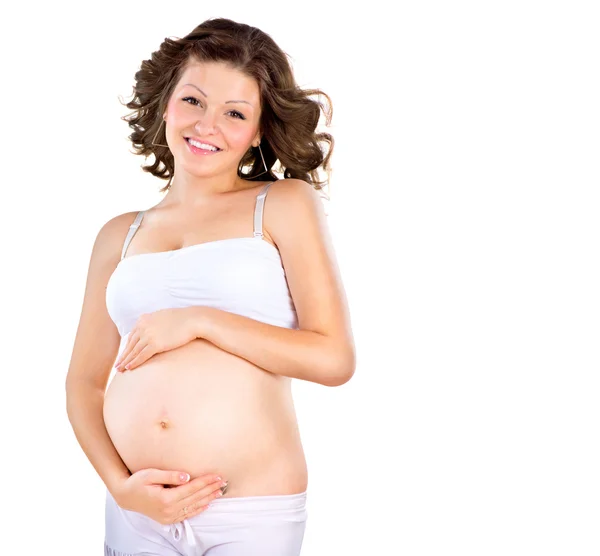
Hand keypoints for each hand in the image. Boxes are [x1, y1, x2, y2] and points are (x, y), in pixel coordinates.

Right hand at [113, 468, 227, 523]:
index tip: (217, 475)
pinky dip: (198, 509)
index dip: (205, 481)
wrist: (125, 496)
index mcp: (166, 498)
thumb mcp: (151, 474)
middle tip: (223, 481)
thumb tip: (187, 476)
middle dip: (210, 489)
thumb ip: (170, 476)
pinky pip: (186, 515)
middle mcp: (168, 510)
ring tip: (219, 491)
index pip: (192, 488)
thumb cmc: (138, 481)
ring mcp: (168, 516)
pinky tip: (206, 504)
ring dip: (207, 499)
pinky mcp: (167, 519)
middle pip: (195, 498)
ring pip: (193, 507)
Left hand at [114, 308, 197, 370]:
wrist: (192, 320)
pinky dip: (134, 362)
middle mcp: (143, 326)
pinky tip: (129, 368)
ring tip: (120, 370)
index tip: (124, 355)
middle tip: (118, 365)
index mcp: (144, 319)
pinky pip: (142, 355)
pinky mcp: (155, 343)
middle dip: (123, 356)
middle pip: (130, 344)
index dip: (127, 347)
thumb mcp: (163, 317)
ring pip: (134, 351)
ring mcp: (148, 335)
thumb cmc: (182, 319)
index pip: (132, 336)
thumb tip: (154, 329)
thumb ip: (154, 322)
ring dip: (126, 361)